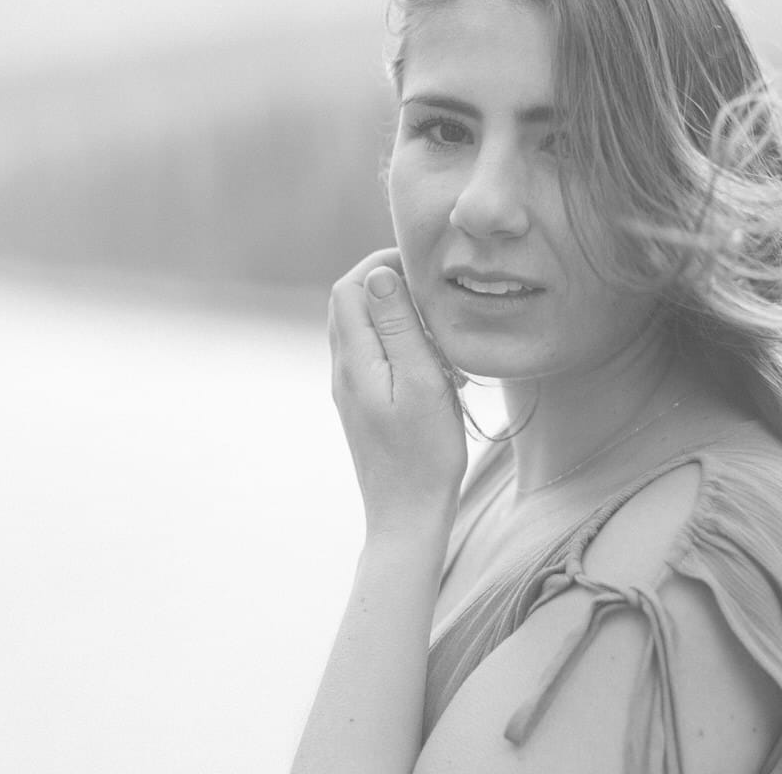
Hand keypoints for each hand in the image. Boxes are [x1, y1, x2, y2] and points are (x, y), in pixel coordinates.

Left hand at [329, 248, 465, 536]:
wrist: (407, 517)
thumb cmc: (424, 454)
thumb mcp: (421, 382)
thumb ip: (398, 326)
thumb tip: (379, 275)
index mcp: (354, 360)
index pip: (350, 287)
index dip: (381, 265)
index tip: (425, 271)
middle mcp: (343, 371)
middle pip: (351, 304)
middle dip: (390, 287)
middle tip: (435, 297)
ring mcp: (351, 390)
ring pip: (363, 330)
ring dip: (397, 318)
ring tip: (438, 334)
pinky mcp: (363, 406)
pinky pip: (373, 356)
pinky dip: (400, 346)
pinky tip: (433, 368)